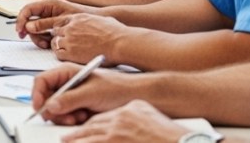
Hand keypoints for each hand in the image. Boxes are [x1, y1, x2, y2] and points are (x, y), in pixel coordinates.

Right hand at [16, 0, 94, 47]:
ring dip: (38, 38)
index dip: (20, 20)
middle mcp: (47, 10)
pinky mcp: (53, 27)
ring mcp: (50, 19)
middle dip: (32, 33)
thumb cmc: (84, 16)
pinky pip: (43, 33)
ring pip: (35, 29)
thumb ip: (44, 23)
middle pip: (29, 21)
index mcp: (48, 4)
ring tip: (47, 44)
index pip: (27, 10)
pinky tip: (50, 44)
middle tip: (39, 42)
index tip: (20, 31)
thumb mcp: (62, 20)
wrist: (98, 22)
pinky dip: (44, 39)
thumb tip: (28, 26)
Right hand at [31, 63, 128, 126]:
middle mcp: (67, 82)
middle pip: (46, 97)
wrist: (135, 97)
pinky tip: (83, 117)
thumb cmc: (118, 88)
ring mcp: (72, 95)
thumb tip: (50, 105)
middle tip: (64, 117)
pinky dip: (70, 119)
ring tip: (78, 116)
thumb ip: (69, 99)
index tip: (39, 108)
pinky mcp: (77, 106)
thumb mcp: (92, 93)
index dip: (37, 94)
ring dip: (63, 116)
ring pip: (54, 109)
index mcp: (67, 72)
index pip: (42, 80)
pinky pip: (64, 115)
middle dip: (53, 109)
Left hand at [50, 14, 127, 64]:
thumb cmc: (117, 33)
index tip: (63, 33)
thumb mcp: (104, 19)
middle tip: (63, 43)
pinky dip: (60, 55)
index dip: (61, 28)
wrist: (119, 43)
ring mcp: (70, 39)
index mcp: (78, 18)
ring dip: (59, 46)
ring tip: (65, 51)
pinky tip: (67, 57)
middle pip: (56, 31)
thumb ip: (95, 20)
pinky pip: (58, 53)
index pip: (61, 21)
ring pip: (55, 42)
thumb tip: (100, 23)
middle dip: (59, 37)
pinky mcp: (71, 52)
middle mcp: (71, 27)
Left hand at [60, 100, 192, 141]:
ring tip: (66, 142)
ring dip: (77, 140)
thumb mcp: (150, 114)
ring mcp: (118, 133)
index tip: (83, 130)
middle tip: (67, 138)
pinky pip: (95, 142)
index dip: (91, 125)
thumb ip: (135, 113)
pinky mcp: (115, 141)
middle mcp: (121, 118)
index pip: (104, 117)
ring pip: (90, 136)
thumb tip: (123, 116)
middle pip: (93, 125)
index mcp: (129, 109)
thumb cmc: (170, 134)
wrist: (182, 142)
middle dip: (78, 133)